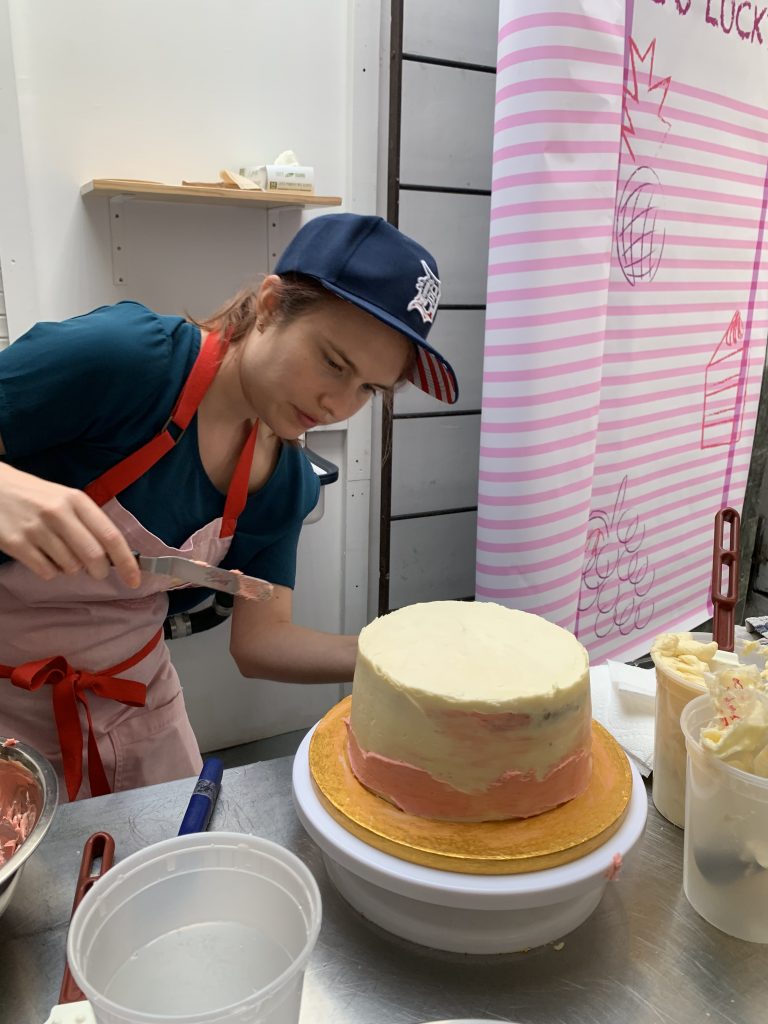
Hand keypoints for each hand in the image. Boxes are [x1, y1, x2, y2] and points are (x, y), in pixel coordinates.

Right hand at [0, 463, 140, 586]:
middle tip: (96, 571)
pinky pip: (47, 572)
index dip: (126, 562)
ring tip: (60, 552)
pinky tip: (42, 555)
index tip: (135, 580)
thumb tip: (114, 557)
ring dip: (72, 569)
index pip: (110, 536)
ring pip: (70, 567)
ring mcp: (36, 529)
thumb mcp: (65, 499)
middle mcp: (58, 513)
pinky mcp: (16, 543)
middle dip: (99, 571)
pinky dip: (50, 571)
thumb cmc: (36, 497)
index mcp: (76, 500)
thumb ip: (88, 523)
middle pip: (93, 556)